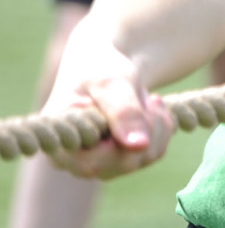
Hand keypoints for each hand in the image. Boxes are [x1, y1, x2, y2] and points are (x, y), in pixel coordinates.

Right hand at [43, 38, 172, 179]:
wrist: (102, 65)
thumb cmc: (97, 69)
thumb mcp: (110, 82)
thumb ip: (123, 112)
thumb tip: (139, 146)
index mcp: (60, 143)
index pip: (96, 162)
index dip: (127, 138)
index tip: (144, 104)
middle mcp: (75, 161)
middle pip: (125, 163)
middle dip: (149, 128)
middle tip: (153, 98)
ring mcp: (98, 163)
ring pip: (144, 158)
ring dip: (158, 126)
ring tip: (149, 100)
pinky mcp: (119, 159)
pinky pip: (153, 153)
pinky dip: (161, 129)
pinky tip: (151, 109)